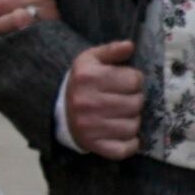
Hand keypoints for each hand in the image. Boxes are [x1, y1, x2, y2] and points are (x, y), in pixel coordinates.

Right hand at [61, 39, 145, 157]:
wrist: (57, 110)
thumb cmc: (81, 83)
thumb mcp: (90, 60)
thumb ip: (111, 50)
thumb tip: (130, 46)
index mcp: (89, 79)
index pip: (135, 80)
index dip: (134, 80)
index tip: (125, 82)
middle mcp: (89, 103)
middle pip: (137, 103)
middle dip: (135, 99)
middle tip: (124, 99)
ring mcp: (91, 127)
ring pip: (134, 125)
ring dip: (133, 120)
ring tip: (121, 114)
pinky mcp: (94, 145)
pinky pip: (125, 149)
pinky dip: (130, 143)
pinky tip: (124, 134)